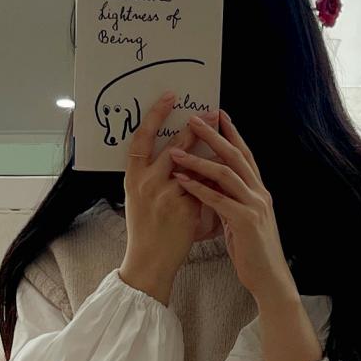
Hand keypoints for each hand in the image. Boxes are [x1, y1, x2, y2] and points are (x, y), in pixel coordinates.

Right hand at [117, 95, 212, 304]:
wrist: (149, 263)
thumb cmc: (145, 230)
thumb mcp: (140, 198)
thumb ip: (154, 177)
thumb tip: (174, 154)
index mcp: (132, 178)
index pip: (141, 138)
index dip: (155, 116)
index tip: (169, 98)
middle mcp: (146, 183)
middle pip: (173, 146)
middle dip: (196, 128)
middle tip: (212, 112)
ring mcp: (165, 196)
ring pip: (193, 166)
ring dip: (211, 150)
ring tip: (224, 134)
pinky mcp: (184, 209)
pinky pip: (204, 187)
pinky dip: (215, 179)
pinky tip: (228, 169)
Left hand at [170, 113, 320, 360]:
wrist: (269, 278)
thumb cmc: (253, 252)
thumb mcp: (242, 220)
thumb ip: (231, 201)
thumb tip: (215, 187)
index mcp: (260, 191)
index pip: (245, 155)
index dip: (233, 134)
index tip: (218, 115)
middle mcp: (260, 193)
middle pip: (236, 156)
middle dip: (214, 136)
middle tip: (194, 118)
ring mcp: (254, 206)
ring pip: (225, 174)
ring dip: (199, 159)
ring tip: (176, 148)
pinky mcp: (245, 222)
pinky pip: (218, 199)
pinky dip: (198, 188)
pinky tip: (181, 179)